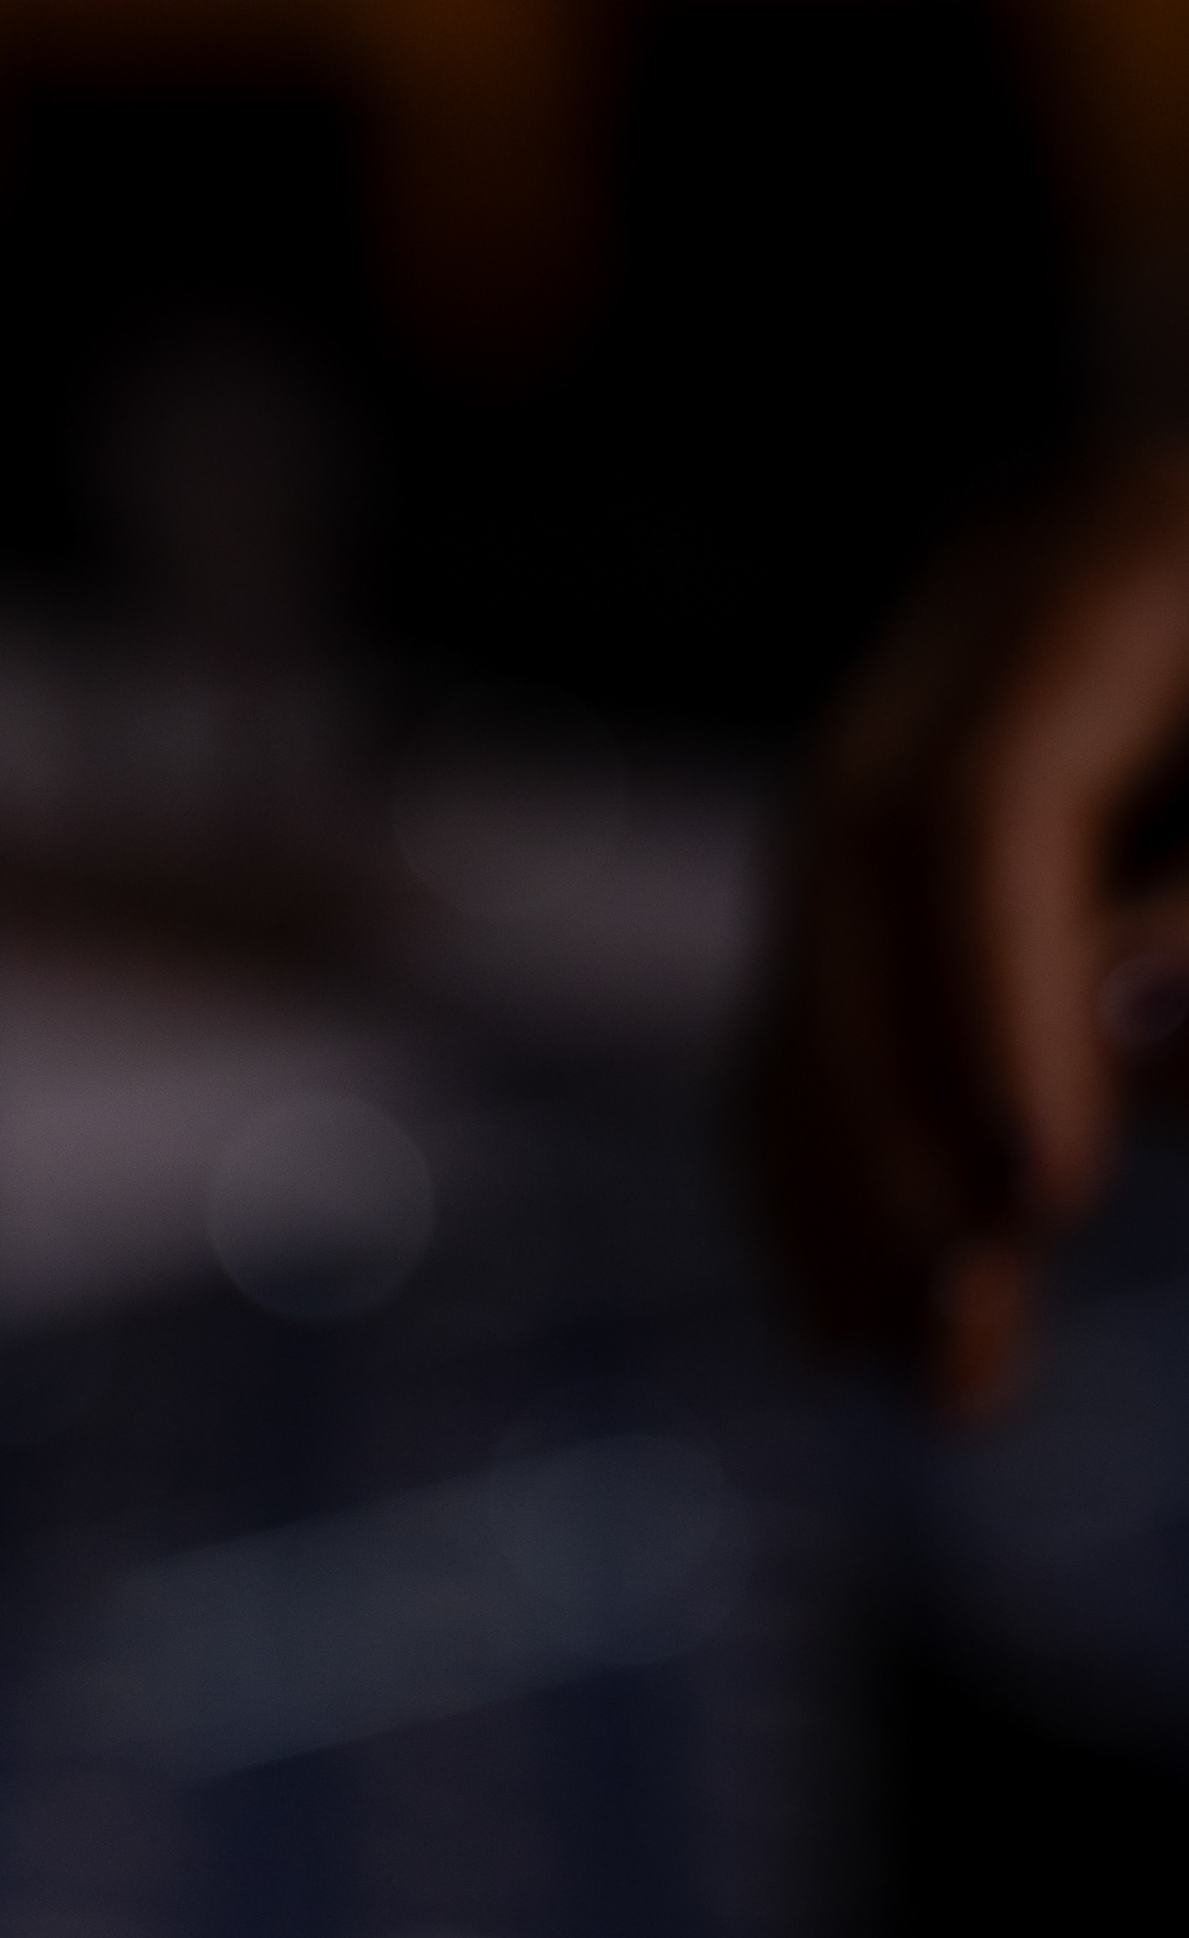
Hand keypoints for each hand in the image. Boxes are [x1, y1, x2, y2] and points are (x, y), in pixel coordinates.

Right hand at [750, 443, 1188, 1409]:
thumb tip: (1127, 1026)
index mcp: (1099, 574)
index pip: (979, 804)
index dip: (993, 1003)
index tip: (1045, 1201)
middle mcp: (965, 622)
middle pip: (852, 882)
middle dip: (888, 1129)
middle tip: (945, 1331)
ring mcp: (907, 705)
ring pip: (810, 944)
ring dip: (836, 1177)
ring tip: (891, 1362)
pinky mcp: (892, 805)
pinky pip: (819, 982)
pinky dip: (826, 1151)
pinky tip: (844, 1306)